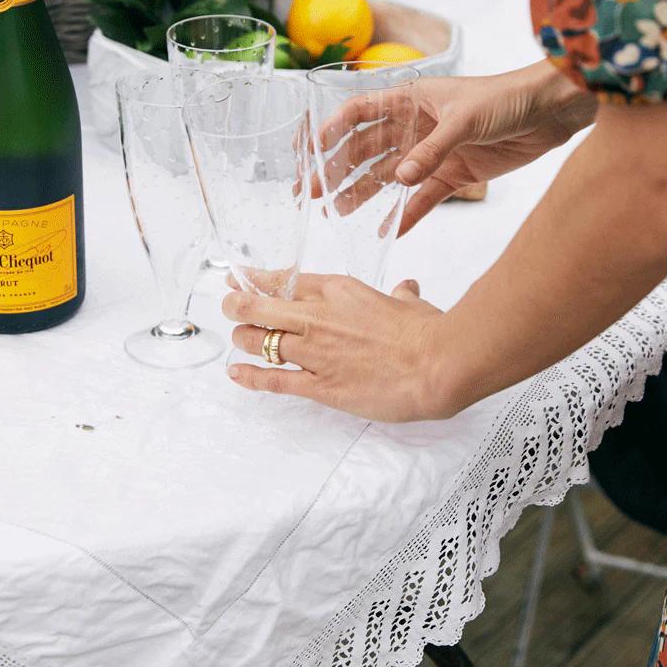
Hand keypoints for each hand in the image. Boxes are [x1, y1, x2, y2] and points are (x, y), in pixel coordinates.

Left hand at [223, 275, 454, 421]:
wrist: (436, 365)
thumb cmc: (427, 332)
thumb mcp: (411, 304)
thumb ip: (402, 296)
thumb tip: (407, 289)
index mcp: (338, 290)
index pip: (285, 280)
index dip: (256, 280)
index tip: (241, 280)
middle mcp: (318, 317)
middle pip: (260, 307)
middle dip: (238, 306)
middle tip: (230, 306)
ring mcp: (315, 352)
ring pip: (259, 341)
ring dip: (244, 339)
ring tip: (237, 338)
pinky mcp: (319, 386)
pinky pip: (274, 380)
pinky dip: (251, 377)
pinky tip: (236, 373)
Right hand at [315, 60, 595, 234]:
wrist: (551, 112)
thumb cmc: (506, 98)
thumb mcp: (464, 120)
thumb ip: (431, 150)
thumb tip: (399, 179)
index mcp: (411, 99)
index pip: (360, 111)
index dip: (332, 129)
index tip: (308, 151)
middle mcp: (415, 125)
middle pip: (366, 149)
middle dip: (338, 170)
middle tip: (312, 194)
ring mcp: (432, 151)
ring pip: (388, 176)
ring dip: (363, 194)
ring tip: (337, 214)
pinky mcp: (454, 174)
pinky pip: (423, 198)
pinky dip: (406, 214)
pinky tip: (386, 231)